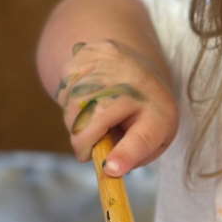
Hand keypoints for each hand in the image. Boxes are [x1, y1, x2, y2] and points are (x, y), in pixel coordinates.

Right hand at [55, 38, 177, 174]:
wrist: (140, 68)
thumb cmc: (148, 114)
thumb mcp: (155, 139)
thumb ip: (134, 156)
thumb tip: (109, 167)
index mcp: (158, 112)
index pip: (141, 137)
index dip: (124, 154)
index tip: (109, 169)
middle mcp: (136, 83)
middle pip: (90, 121)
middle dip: (82, 142)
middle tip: (89, 149)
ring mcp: (109, 62)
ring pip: (71, 105)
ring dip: (74, 122)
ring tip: (94, 119)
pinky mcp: (86, 53)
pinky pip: (64, 89)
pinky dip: (69, 102)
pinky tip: (87, 99)